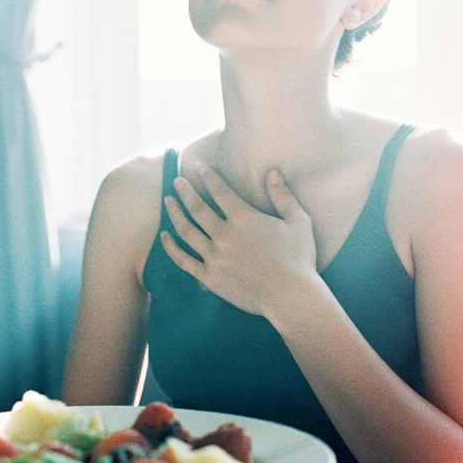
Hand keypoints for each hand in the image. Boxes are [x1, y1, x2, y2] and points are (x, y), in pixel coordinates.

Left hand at [160, 163, 325, 319]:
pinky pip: (183, 260)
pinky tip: (164, 237)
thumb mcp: (298, 221)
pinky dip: (171, 248)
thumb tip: (272, 173)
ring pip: (186, 230)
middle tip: (176, 181)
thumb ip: (283, 196)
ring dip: (174, 214)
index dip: (207, 176)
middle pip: (197, 207)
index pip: (220, 190)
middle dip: (185, 191)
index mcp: (243, 217)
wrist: (290, 296)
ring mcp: (214, 256)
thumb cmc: (299, 258)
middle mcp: (224, 234)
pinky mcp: (210, 277)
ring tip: (168, 202)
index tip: (198, 165)